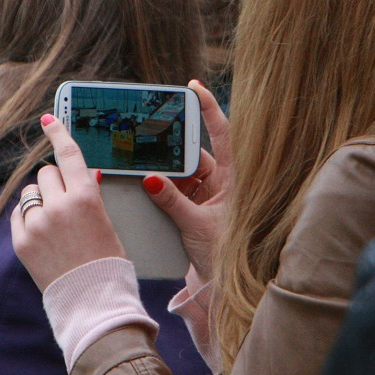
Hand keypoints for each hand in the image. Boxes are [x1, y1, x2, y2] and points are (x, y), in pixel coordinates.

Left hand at [11, 115, 124, 291]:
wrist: (93, 301)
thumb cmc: (108, 261)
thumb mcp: (107, 222)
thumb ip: (90, 195)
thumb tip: (83, 175)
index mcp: (86, 197)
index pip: (69, 154)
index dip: (58, 132)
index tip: (48, 120)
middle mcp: (59, 206)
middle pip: (48, 172)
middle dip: (57, 182)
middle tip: (67, 201)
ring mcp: (37, 224)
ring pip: (31, 192)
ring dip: (41, 199)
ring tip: (55, 222)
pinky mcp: (22, 241)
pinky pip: (20, 214)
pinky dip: (30, 218)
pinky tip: (43, 234)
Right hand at [141, 81, 231, 283]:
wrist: (223, 287)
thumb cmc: (224, 257)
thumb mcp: (196, 227)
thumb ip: (172, 202)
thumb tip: (151, 178)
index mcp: (235, 180)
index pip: (223, 135)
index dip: (209, 109)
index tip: (193, 88)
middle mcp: (223, 182)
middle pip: (193, 152)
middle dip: (170, 144)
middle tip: (147, 129)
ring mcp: (209, 193)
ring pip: (181, 171)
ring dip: (162, 169)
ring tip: (139, 159)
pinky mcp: (195, 206)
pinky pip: (175, 187)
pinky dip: (160, 185)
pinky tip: (143, 182)